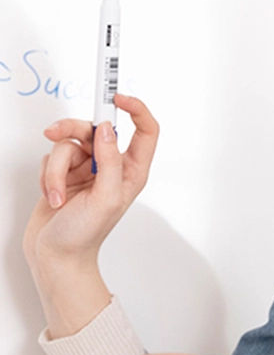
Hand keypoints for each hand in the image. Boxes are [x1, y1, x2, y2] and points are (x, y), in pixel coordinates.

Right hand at [24, 95, 158, 336]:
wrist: (55, 257)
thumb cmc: (85, 235)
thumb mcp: (105, 198)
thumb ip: (109, 161)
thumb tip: (107, 129)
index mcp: (132, 170)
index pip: (145, 130)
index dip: (136, 109)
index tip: (117, 97)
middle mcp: (112, 166)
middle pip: (96, 128)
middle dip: (73, 130)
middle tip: (54, 132)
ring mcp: (87, 168)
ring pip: (69, 143)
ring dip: (56, 168)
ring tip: (56, 193)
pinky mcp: (64, 173)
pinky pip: (53, 157)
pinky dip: (48, 175)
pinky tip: (52, 196)